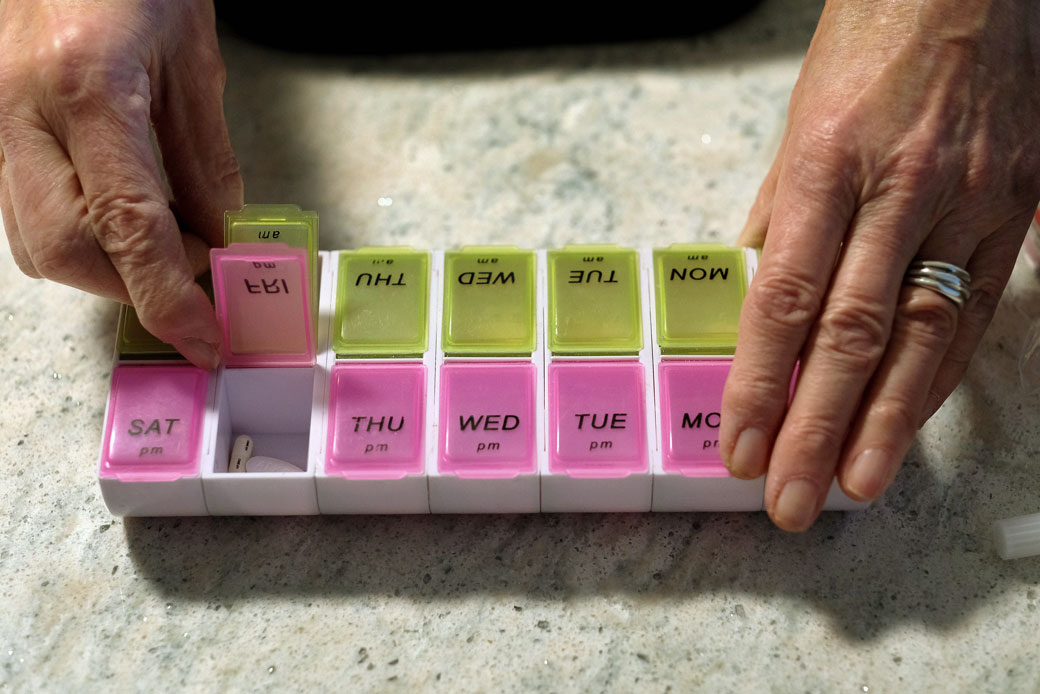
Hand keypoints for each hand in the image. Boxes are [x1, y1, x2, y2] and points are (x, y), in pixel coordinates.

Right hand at [0, 0, 241, 367]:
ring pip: (36, 244)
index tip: (205, 338)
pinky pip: (23, 216)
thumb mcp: (194, 60)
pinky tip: (121, 223)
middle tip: (195, 274)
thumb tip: (220, 240)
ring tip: (164, 246)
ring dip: (107, 268)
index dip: (168, 297)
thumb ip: (206, 159)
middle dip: (135, 286)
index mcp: (86, 88)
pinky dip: (79, 240)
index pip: (126, 224)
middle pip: (65, 251)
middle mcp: (22, 114)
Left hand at [720, 0, 1039, 530]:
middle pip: (854, 335)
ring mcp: (973, 198)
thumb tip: (761, 295)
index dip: (759, 382)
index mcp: (830, 160)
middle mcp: (904, 185)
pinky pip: (978, 308)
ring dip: (887, 423)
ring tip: (853, 488)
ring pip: (925, 335)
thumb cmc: (872, 39)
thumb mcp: (801, 120)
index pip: (786, 297)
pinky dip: (940, 375)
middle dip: (816, 428)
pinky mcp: (1022, 206)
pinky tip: (911, 423)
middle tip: (786, 500)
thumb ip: (781, 214)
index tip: (737, 444)